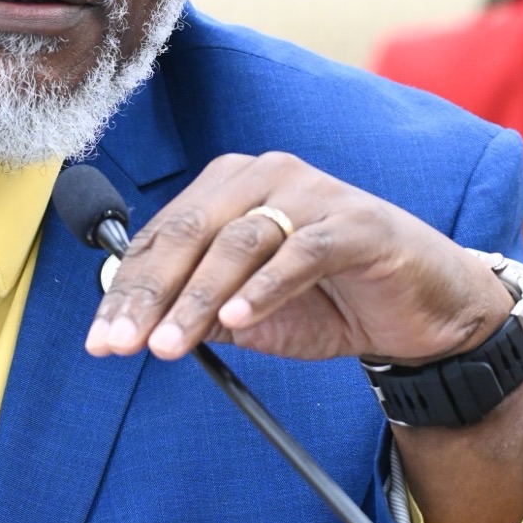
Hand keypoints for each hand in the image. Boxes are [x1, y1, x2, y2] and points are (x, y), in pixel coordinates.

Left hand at [85, 151, 522, 522]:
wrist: (423, 312)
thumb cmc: (328, 302)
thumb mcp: (248, 315)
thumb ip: (196, 311)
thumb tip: (131, 325)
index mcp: (227, 189)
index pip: (162, 238)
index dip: (126, 290)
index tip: (99, 340)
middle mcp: (263, 176)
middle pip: (189, 233)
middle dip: (148, 295)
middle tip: (120, 345)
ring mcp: (312, 193)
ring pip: (237, 242)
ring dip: (197, 298)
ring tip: (168, 345)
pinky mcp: (355, 223)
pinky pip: (300, 251)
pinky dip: (265, 286)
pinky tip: (238, 319)